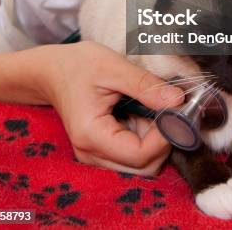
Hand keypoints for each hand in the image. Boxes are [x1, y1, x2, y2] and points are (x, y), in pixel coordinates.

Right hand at [39, 41, 183, 174]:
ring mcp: (94, 155)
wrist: (52, 70)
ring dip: (155, 142)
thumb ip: (146, 86)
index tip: (177, 112)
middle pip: (142, 168)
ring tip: (153, 110)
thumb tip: (179, 101)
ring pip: (140, 165)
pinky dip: (145, 140)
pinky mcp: (100, 151)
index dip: (165, 137)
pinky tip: (142, 116)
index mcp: (92, 135)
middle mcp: (91, 154)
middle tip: (169, 111)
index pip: (140, 155)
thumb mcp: (114, 67)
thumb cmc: (78, 65)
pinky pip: (132, 157)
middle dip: (163, 142)